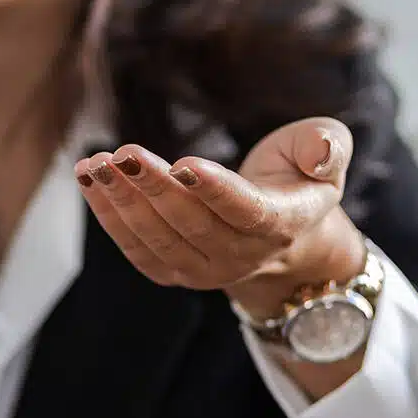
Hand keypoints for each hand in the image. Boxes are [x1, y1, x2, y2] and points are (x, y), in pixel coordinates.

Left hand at [74, 117, 367, 315]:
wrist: (282, 231)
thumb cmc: (299, 178)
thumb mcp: (326, 152)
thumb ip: (328, 146)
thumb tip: (325, 152)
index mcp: (283, 224)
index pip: (246, 211)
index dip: (215, 190)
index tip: (184, 163)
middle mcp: (243, 256)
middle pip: (192, 224)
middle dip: (154, 188)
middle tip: (125, 154)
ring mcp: (205, 270)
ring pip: (158, 239)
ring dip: (122, 201)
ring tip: (96, 165)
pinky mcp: (173, 271)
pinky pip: (136, 249)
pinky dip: (109, 216)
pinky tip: (89, 180)